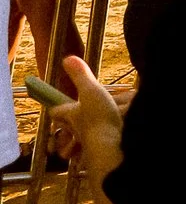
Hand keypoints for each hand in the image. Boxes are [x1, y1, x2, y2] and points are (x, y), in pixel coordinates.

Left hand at [55, 56, 125, 177]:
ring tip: (92, 128)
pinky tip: (112, 133)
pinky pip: (101, 141)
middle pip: (69, 126)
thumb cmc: (98, 118)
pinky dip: (103, 138)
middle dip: (70, 123)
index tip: (55, 108)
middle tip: (71, 120)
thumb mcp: (91, 91)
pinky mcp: (104, 145)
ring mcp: (90, 138)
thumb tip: (67, 58)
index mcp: (73, 114)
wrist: (111, 145)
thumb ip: (81, 76)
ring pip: (83, 135)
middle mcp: (78, 128)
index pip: (59, 111)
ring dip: (84, 133)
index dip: (58, 109)